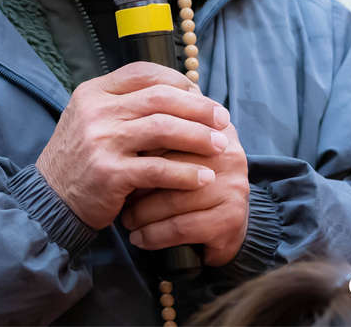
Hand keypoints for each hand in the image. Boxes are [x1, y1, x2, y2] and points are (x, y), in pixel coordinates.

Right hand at [36, 61, 230, 230]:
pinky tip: (204, 177)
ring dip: (198, 137)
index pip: (144, 72)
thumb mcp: (91, 119)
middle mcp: (96, 111)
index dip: (178, 81)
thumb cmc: (80, 158)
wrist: (50, 200)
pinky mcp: (110, 174)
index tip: (201, 94)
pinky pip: (158, 169)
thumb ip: (125, 105)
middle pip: (160, 98)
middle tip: (223, 119)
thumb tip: (180, 94)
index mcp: (93, 92)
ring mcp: (102, 141)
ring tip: (221, 146)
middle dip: (198, 108)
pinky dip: (186, 173)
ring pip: (163, 129)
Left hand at [120, 121, 249, 266]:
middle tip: (117, 193)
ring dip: (142, 213)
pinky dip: (154, 235)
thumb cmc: (195, 183)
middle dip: (138, 181)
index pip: (170, 131)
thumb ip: (162, 127)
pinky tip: (139, 238)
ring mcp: (232, 187)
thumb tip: (121, 111)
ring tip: (126, 219)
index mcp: (215, 129)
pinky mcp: (230, 219)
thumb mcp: (183, 150)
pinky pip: (181, 227)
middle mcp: (229, 154)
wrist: (228, 226)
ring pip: (172, 199)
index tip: (119, 161)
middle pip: (170, 164)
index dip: (141, 149)